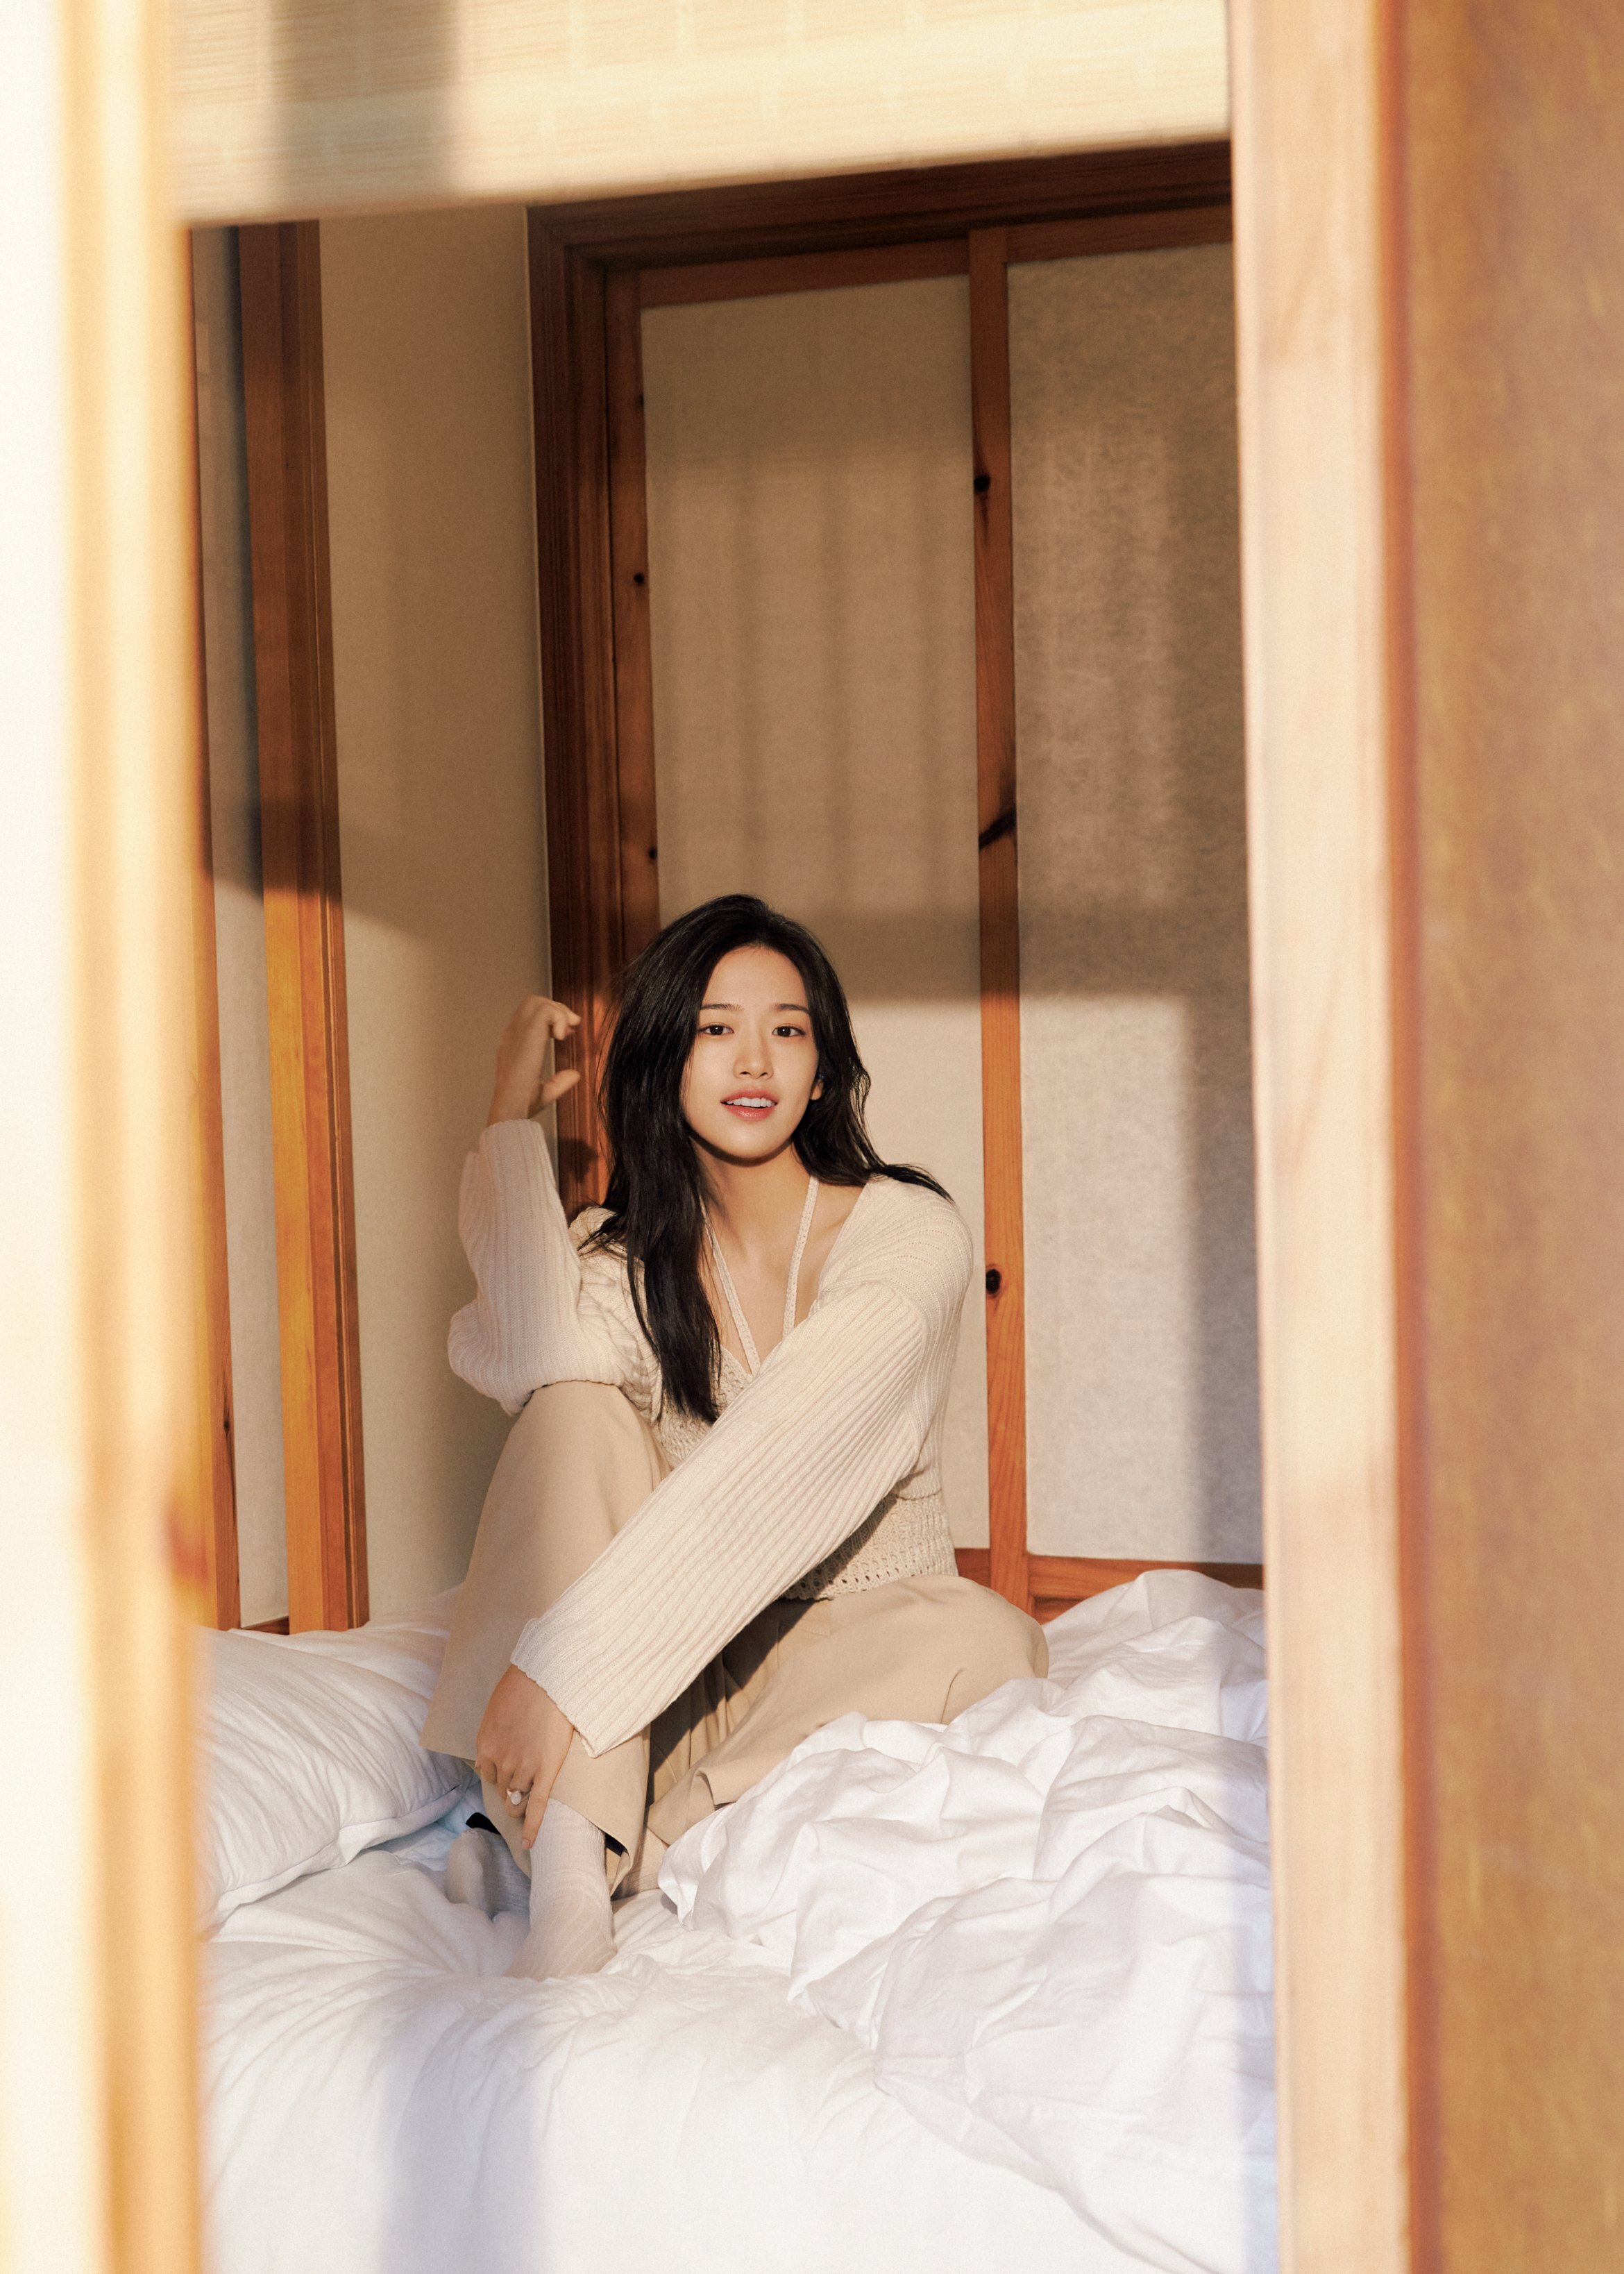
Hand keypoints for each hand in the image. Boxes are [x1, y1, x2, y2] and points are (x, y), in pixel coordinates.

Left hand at [474, 1664, 575, 1850]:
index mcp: (485, 1746)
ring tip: (533, 1793)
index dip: (500, 1773)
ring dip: (521, 1799)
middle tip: (524, 1779)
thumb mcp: (496, 1710)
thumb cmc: (524, 1686)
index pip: (488, 1772)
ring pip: (517, 1799)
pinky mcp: (545, 1773)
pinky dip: (532, 1828)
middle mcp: (500, 1762)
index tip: (509, 1770)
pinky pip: (538, 1807)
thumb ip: (492, 1735)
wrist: (548, 1678)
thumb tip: (488, 1756)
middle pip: (503, 1788)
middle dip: (510, 1787)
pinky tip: (528, 1843)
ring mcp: (523, 1769)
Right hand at [487, 995, 581, 1125]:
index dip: (551, 1019)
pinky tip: (562, 1036)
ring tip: (567, 1031)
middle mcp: (513, 1034)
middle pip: (532, 1002)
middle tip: (571, 1027)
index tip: (566, 1034)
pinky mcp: (527, 1035)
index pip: (529, 1016)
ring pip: (536, 1001)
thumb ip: (560, 1081)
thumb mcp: (546, 1092)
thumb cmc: (522, 1104)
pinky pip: (544, 1010)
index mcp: (514, 1044)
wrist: (512, 1108)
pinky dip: (558, 1017)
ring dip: (558, 1011)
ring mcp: (518, 1032)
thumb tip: (575, 1075)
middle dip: (556, 1009)